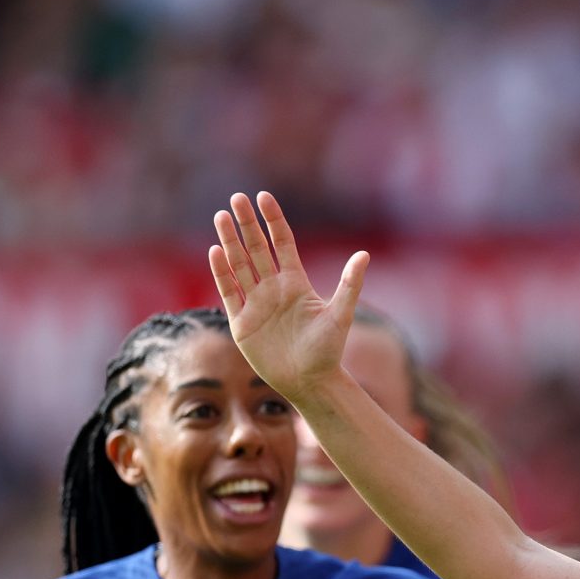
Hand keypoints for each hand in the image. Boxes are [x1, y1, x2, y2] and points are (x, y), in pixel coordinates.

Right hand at [208, 191, 368, 403]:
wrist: (310, 382)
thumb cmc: (328, 351)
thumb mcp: (341, 315)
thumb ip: (349, 285)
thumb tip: (364, 255)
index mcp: (296, 283)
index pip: (282, 243)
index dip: (273, 220)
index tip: (264, 197)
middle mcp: (274, 289)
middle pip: (257, 248)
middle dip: (247, 224)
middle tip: (237, 197)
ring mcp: (256, 303)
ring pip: (240, 265)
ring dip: (230, 241)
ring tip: (221, 216)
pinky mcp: (242, 321)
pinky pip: (229, 291)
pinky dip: (222, 272)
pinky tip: (216, 251)